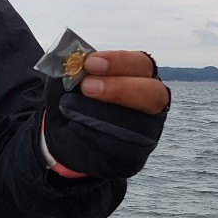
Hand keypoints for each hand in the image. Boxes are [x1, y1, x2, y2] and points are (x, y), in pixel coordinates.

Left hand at [43, 50, 168, 178]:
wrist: (63, 135)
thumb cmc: (73, 98)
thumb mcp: (65, 81)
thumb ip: (70, 70)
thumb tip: (68, 64)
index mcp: (138, 75)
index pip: (140, 64)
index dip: (118, 62)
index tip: (90, 63)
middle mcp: (150, 102)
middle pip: (153, 94)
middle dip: (120, 89)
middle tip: (87, 87)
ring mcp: (146, 131)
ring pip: (140, 125)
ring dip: (102, 115)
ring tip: (70, 108)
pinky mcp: (134, 155)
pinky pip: (123, 149)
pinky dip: (96, 137)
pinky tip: (74, 126)